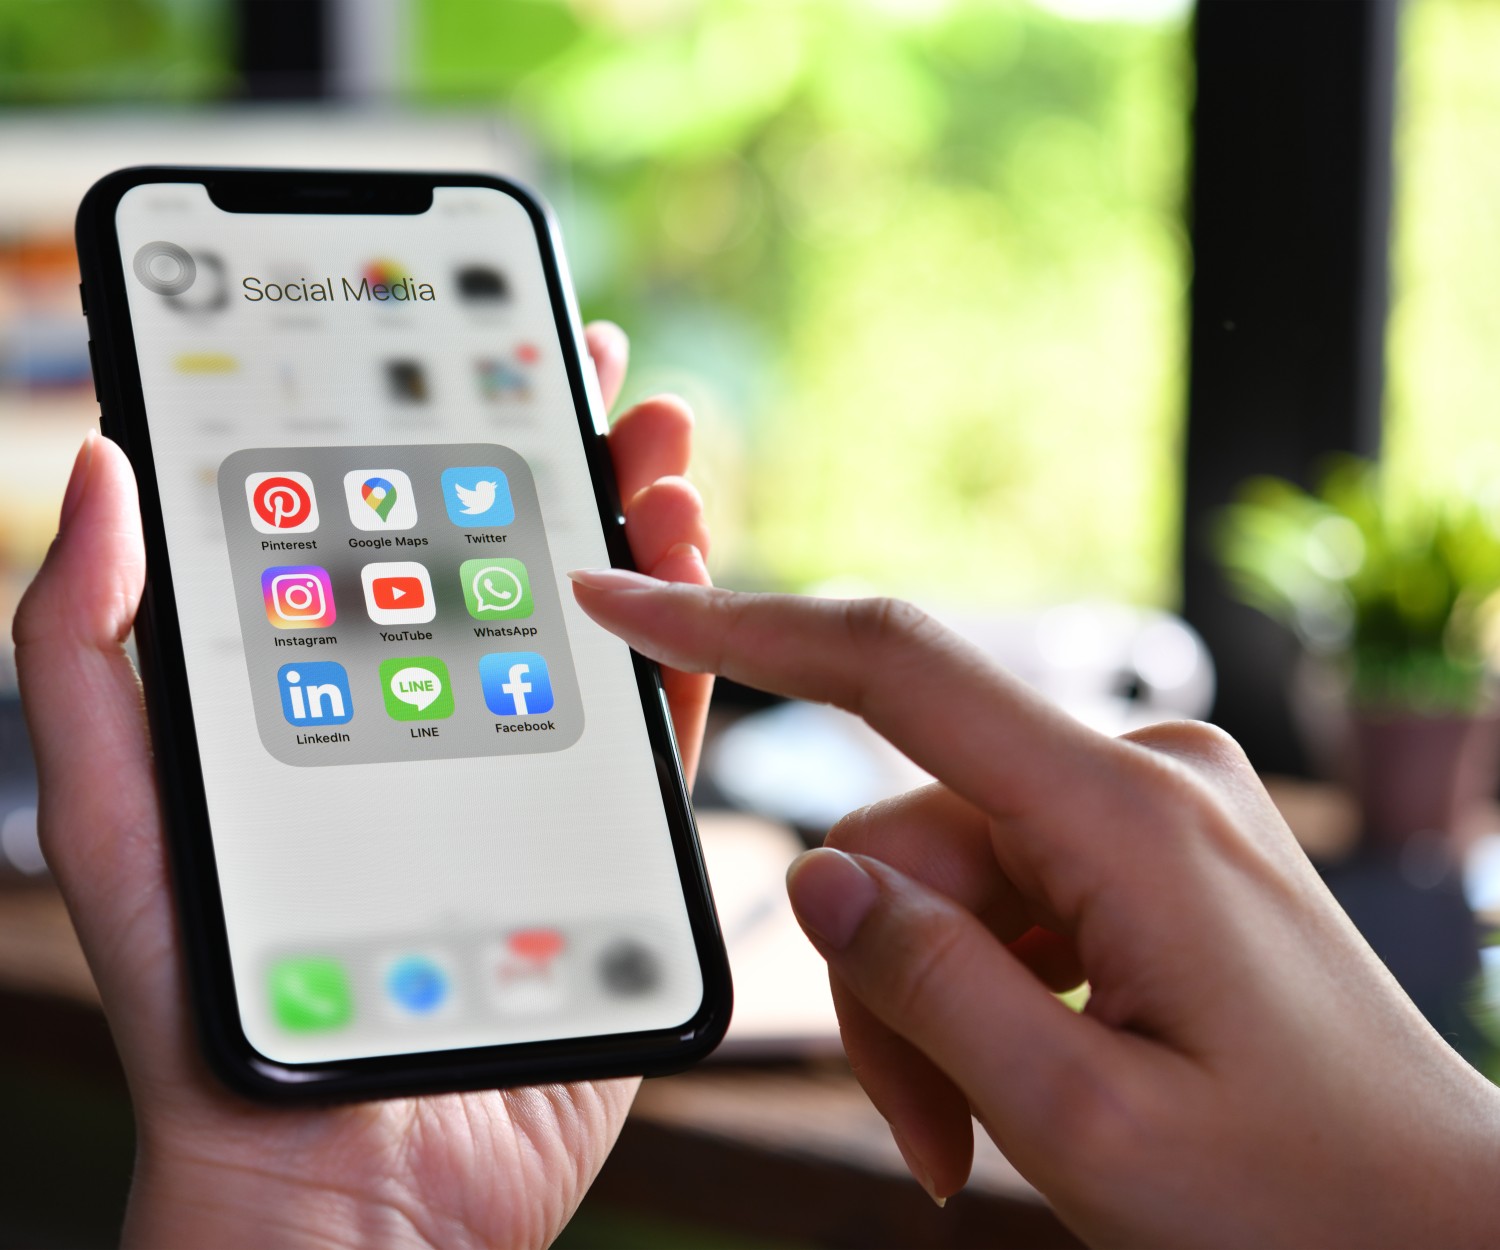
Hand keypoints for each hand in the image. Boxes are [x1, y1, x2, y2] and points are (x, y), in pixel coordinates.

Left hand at [13, 323, 712, 1249]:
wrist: (342, 1181)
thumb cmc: (209, 1005)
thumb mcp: (118, 808)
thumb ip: (94, 644)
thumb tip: (103, 465)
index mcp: (336, 691)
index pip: (394, 527)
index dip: (433, 426)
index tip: (471, 338)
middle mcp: (442, 716)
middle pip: (514, 557)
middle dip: (560, 450)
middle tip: (595, 366)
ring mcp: (533, 778)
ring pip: (599, 625)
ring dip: (636, 523)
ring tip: (657, 447)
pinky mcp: (607, 847)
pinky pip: (656, 732)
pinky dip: (682, 645)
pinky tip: (687, 570)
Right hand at [570, 575, 1499, 1247]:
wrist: (1442, 1226)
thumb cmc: (1300, 1200)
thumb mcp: (1084, 1123)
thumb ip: (926, 987)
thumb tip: (813, 878)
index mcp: (1123, 813)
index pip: (891, 669)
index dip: (738, 626)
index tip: (624, 599)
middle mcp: (1135, 772)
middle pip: (905, 836)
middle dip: (885, 982)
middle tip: (933, 1136)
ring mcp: (1145, 805)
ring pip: (944, 879)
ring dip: (935, 1006)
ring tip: (982, 1133)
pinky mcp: (1144, 845)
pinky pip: (1004, 893)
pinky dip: (983, 988)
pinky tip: (1029, 1077)